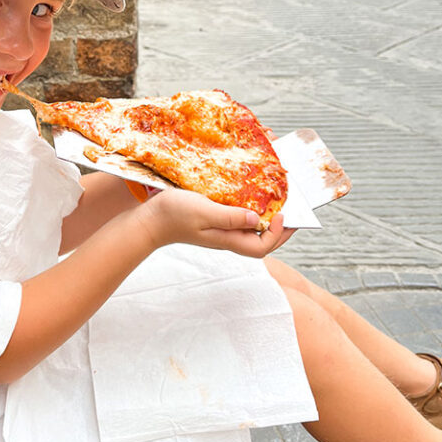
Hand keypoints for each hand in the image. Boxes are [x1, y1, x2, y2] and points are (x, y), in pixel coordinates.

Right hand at [138, 188, 294, 257]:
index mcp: (227, 239)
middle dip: (280, 228)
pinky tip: (251, 195)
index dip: (277, 234)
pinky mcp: (215, 220)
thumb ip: (229, 217)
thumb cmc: (174, 215)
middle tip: (292, 209)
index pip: (262, 246)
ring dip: (267, 216)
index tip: (281, 213)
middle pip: (262, 240)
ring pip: (252, 228)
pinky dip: (251, 208)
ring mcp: (222, 230)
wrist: (150, 219)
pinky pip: (240, 218)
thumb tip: (257, 219)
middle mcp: (228, 237)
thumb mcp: (203, 212)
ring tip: (277, 200)